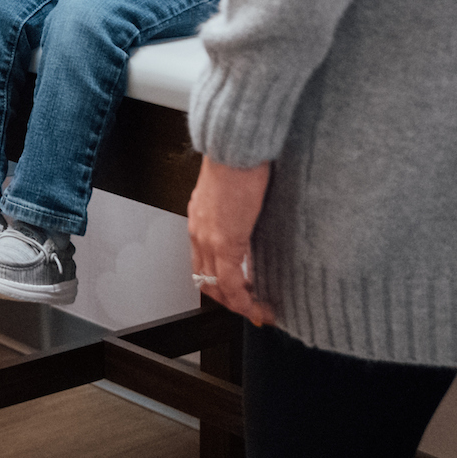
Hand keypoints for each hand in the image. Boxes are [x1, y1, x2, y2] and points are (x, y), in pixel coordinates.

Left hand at [187, 157, 275, 326]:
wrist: (234, 147)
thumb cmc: (237, 160)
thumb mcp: (232, 192)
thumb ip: (236, 212)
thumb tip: (250, 221)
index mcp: (200, 220)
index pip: (203, 263)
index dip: (220, 284)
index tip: (240, 294)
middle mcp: (199, 233)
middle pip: (206, 280)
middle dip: (228, 300)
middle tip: (250, 308)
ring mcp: (209, 239)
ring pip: (216, 286)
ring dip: (236, 304)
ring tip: (257, 310)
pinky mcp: (225, 241)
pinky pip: (230, 283)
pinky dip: (242, 300)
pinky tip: (256, 306)